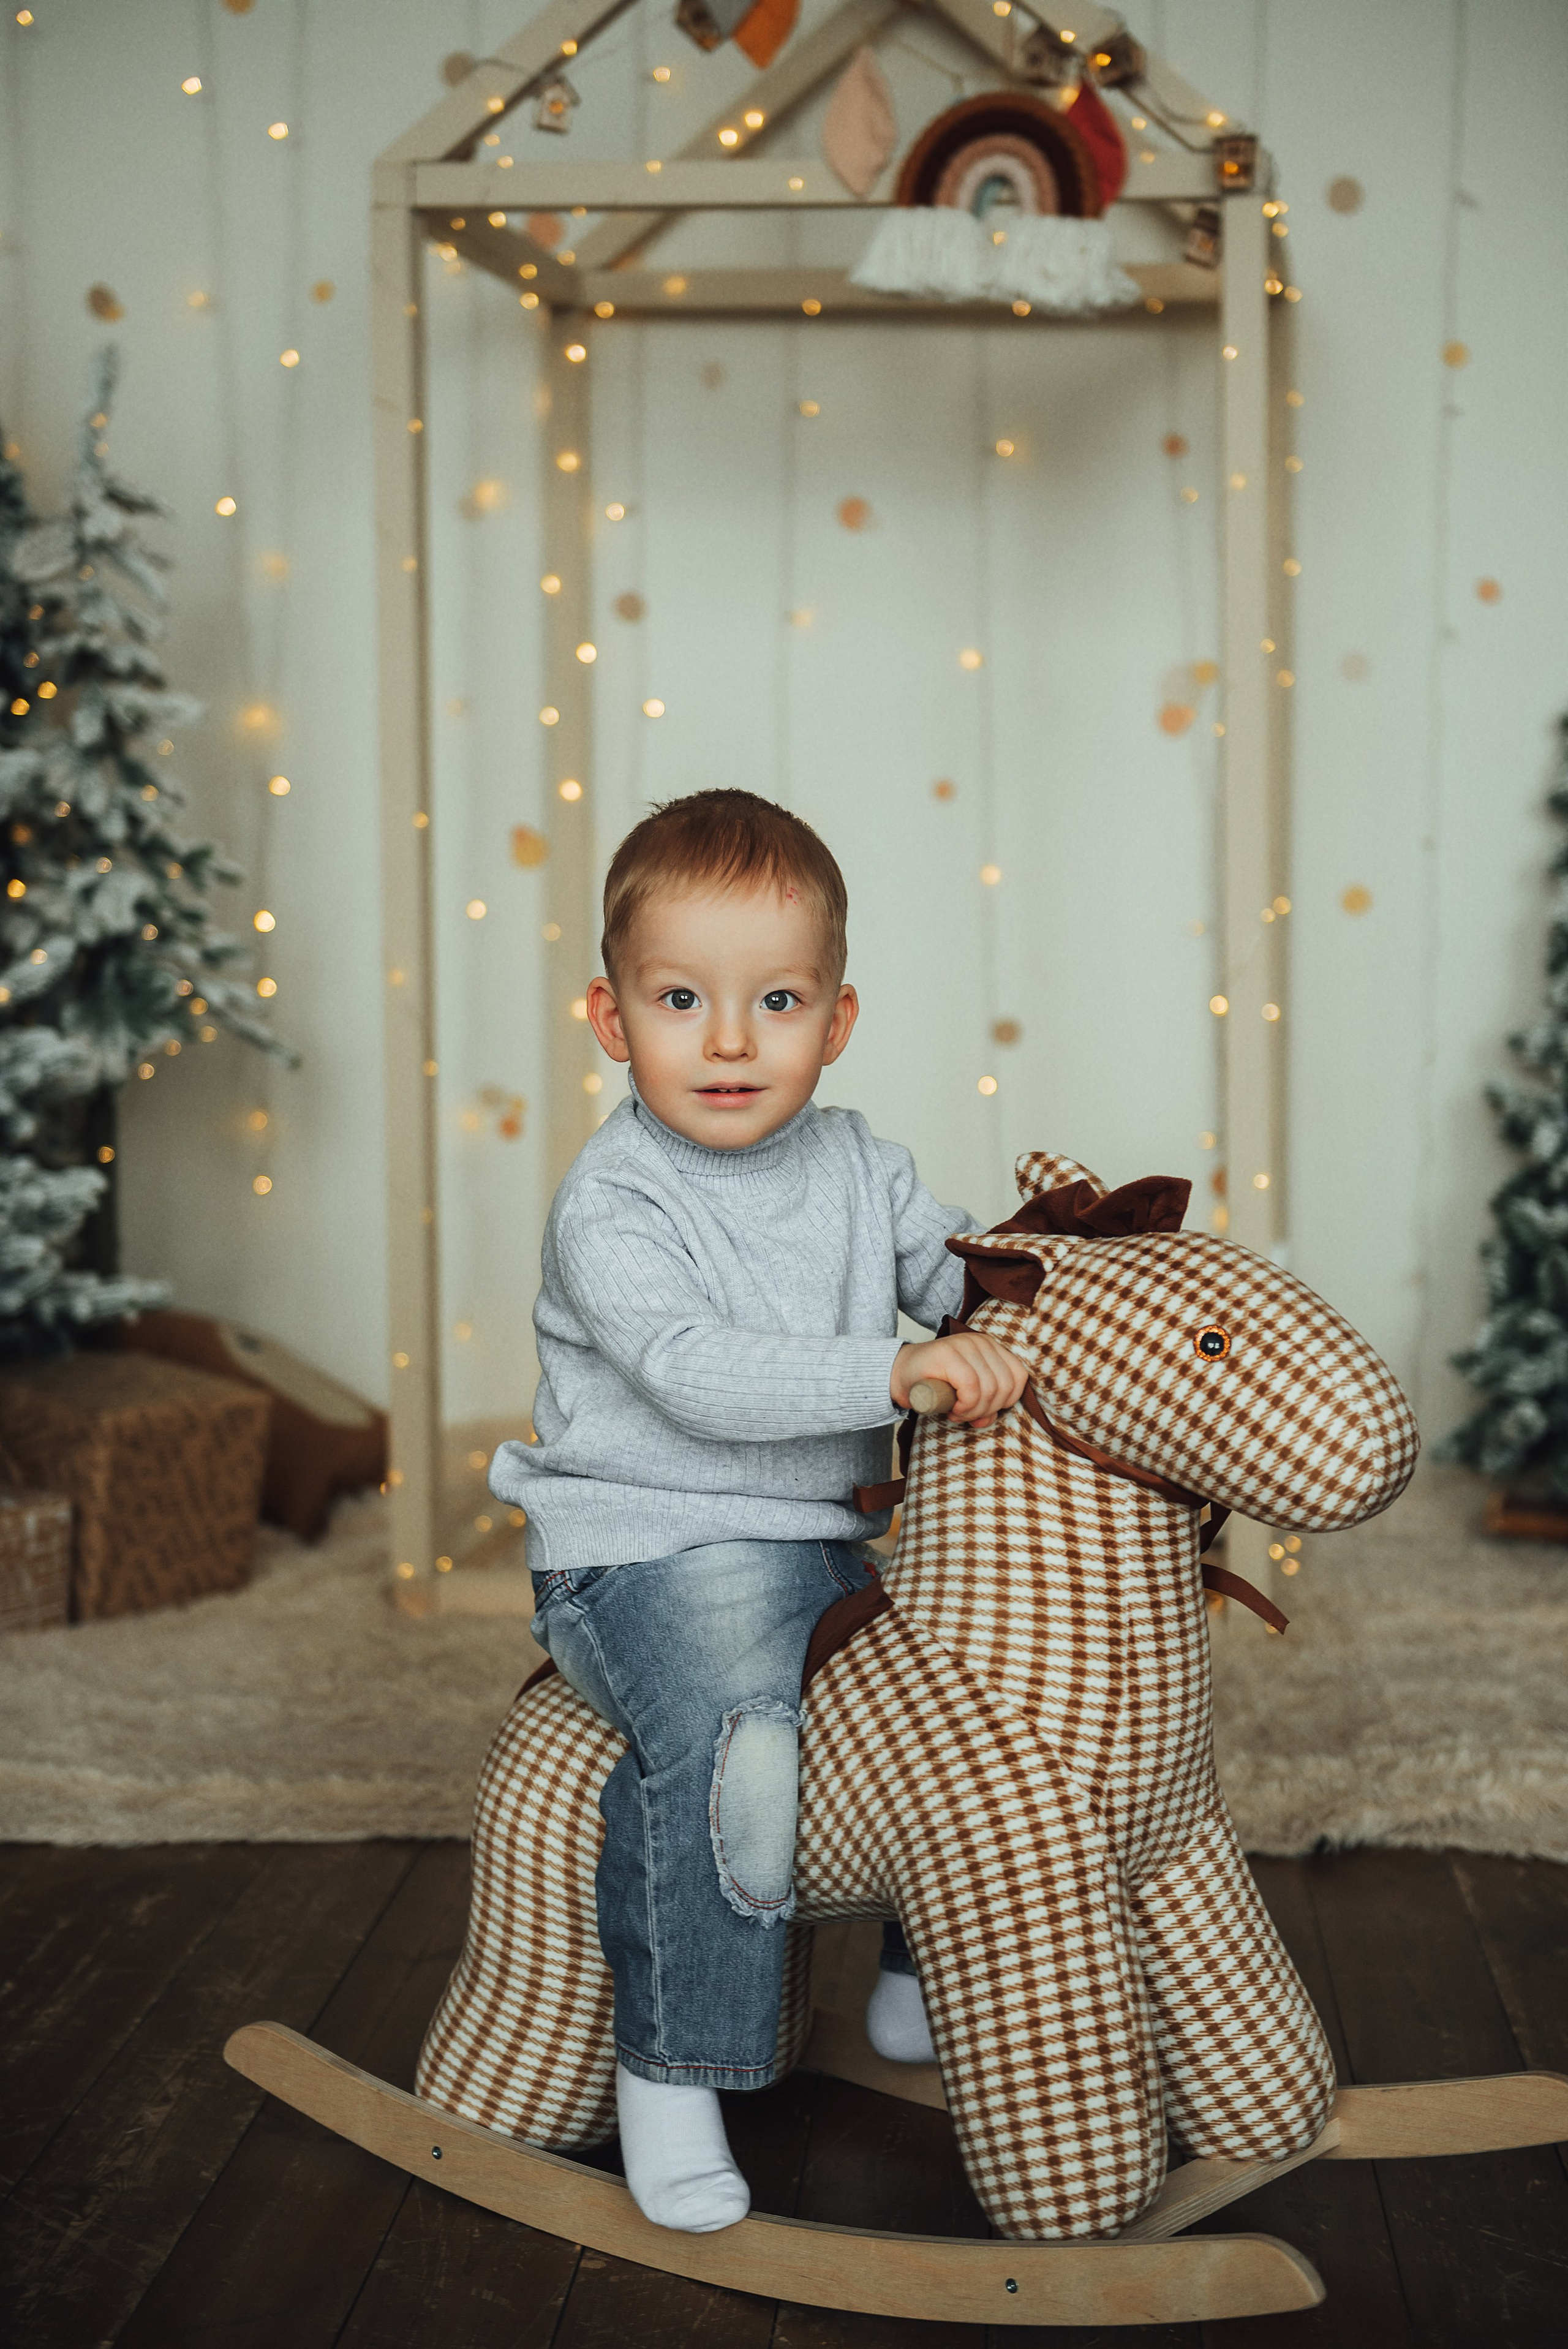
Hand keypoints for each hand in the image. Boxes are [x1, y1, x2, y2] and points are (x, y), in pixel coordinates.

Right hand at [891, 1331, 1028, 1430]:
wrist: (900, 1376)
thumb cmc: (936, 1386)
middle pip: (1006, 1386)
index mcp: (992, 1348)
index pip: (1018, 1377)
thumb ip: (986, 1405)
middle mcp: (982, 1342)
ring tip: (957, 1412)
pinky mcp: (949, 1354)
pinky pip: (971, 1389)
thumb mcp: (969, 1395)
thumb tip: (990, 1418)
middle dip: (987, 1409)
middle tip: (966, 1414)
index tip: (983, 1410)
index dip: (1005, 1402)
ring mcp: (965, 1345)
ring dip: (973, 1411)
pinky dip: (964, 1407)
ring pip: (990, 1388)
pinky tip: (952, 1409)